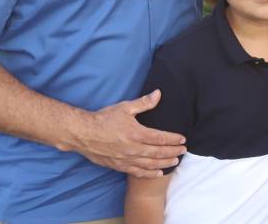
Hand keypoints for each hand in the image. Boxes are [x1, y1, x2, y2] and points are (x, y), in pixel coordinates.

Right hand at [69, 90, 185, 176]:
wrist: (83, 134)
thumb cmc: (104, 119)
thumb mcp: (124, 107)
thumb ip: (144, 103)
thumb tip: (158, 93)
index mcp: (136, 133)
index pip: (160, 138)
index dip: (173, 139)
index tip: (183, 139)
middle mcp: (133, 149)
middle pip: (158, 152)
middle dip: (173, 151)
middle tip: (184, 150)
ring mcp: (126, 159)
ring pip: (151, 164)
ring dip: (165, 163)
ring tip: (176, 161)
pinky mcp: (119, 166)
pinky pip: (138, 172)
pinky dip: (150, 173)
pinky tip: (159, 173)